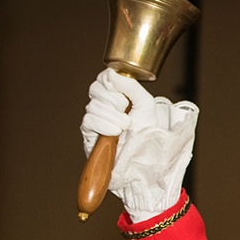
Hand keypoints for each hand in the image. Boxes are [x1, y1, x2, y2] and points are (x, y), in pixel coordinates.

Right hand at [80, 68, 197, 220]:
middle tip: (127, 111)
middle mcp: (105, 108)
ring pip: (93, 105)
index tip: (123, 93)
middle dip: (114, 99)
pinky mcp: (90, 136)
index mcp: (119, 99)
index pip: (105, 79)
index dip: (111, 82)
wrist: (145, 167)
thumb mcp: (147, 107)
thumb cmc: (150, 139)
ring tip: (126, 127)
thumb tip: (113, 72)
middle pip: (96, 89)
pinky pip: (89, 120)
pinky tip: (115, 131)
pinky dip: (103, 124)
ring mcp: (96, 122)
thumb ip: (131, 87)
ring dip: (112, 115)